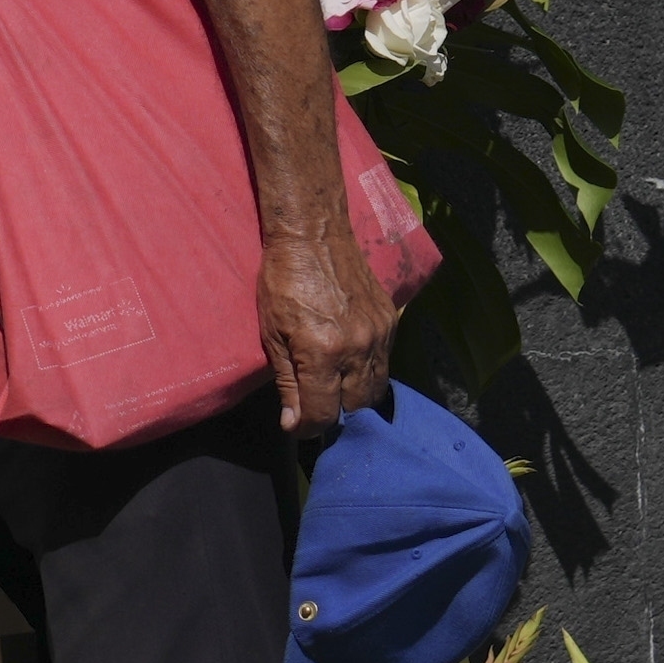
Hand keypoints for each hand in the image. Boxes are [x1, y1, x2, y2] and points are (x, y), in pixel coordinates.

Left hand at [256, 203, 393, 439]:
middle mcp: (358, 348)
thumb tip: (293, 423)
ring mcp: (379, 334)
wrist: (314, 234)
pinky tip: (350, 366)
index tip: (298, 426)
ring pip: (376, 388)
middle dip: (336, 415)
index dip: (309, 428)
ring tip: (335, 393)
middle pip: (356, 407)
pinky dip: (369, 372)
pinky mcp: (391, 321)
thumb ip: (287, 382)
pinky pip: (385, 362)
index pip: (324, 413)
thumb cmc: (282, 281)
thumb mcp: (272, 334)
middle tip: (317, 409)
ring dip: (356, 398)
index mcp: (323, 352)